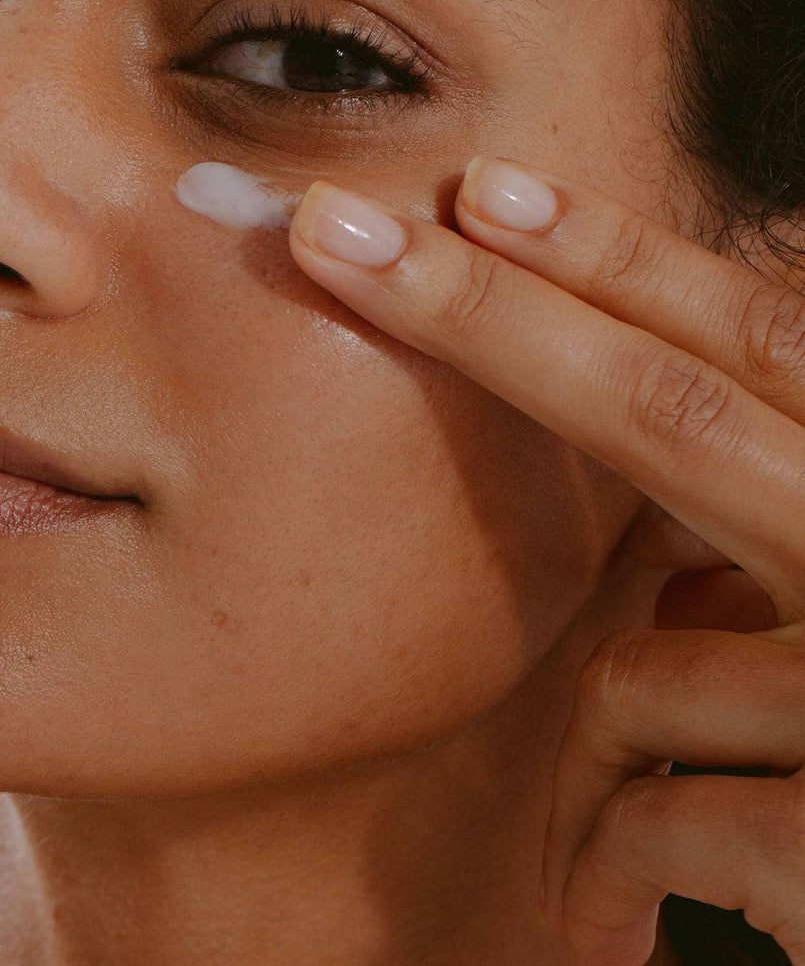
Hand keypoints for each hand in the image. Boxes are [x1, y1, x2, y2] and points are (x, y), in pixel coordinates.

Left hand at [287, 156, 804, 964]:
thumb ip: (760, 491)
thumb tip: (639, 360)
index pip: (755, 341)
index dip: (619, 258)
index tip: (479, 187)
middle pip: (668, 415)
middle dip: (483, 318)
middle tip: (322, 229)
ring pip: (637, 668)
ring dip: (601, 746)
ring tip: (628, 816)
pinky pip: (655, 819)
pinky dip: (615, 862)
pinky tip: (628, 906)